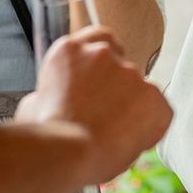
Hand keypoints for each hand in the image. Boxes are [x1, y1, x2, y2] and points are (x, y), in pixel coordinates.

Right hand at [18, 26, 170, 182]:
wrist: (66, 154)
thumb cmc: (45, 137)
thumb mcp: (33, 105)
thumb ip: (51, 93)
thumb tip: (47, 102)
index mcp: (70, 51)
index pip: (98, 38)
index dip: (104, 61)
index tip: (103, 79)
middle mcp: (103, 54)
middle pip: (121, 67)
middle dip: (118, 92)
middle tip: (106, 119)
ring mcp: (130, 72)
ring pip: (140, 91)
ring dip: (132, 110)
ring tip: (113, 137)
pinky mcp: (152, 94)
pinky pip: (159, 111)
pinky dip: (150, 127)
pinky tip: (129, 142)